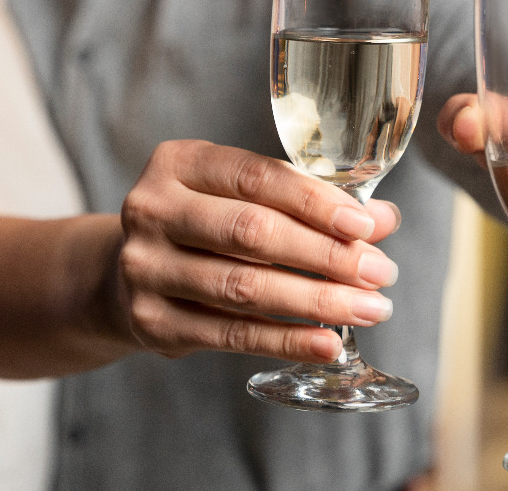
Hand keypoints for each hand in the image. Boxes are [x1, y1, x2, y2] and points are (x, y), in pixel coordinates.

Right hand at [115, 140, 401, 361]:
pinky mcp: (151, 322)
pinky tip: (328, 343)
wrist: (125, 274)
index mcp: (179, 163)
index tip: (365, 225)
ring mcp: (145, 268)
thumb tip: (382, 219)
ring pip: (245, 287)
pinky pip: (232, 334)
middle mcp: (153, 210)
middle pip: (252, 233)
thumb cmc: (204, 224)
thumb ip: (309, 201)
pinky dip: (287, 340)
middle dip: (326, 254)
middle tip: (379, 272)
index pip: (257, 177)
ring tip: (368, 309)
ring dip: (317, 302)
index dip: (315, 202)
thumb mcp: (245, 196)